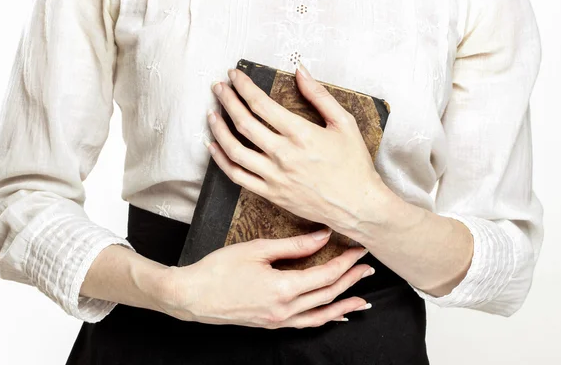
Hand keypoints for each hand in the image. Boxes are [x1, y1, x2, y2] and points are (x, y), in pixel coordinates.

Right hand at [159, 228, 374, 328]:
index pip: (326, 275)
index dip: (346, 262)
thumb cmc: (219, 269)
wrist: (192, 296)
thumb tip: (322, 236)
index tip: (359, 250)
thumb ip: (294, 245)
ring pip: (321, 314)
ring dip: (344, 304)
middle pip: (328, 294)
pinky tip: (334, 316)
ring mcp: (279, 320)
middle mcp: (286, 309)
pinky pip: (306, 324)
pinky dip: (324, 319)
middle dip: (351, 280)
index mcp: (284, 289)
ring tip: (363, 298)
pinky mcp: (271, 324)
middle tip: (368, 267)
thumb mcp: (257, 249)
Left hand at [205, 61, 393, 238]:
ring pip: (235, 150)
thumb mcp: (344, 123)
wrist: (356, 205)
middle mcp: (284, 155)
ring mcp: (275, 176)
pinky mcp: (271, 194)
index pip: (261, 104)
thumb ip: (319, 95)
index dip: (244, 87)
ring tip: (212, 113)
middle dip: (227, 101)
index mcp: (301, 134)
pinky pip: (237, 176)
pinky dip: (222, 160)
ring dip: (219, 129)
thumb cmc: (353, 164)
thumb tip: (300, 70)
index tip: (235, 75)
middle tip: (218, 87)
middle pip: (244, 123)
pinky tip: (214, 146)